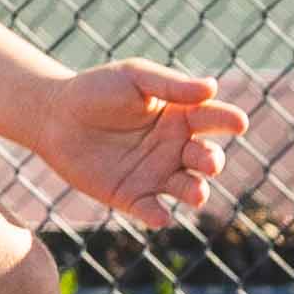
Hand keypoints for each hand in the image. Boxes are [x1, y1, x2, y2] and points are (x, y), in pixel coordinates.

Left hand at [25, 60, 245, 230]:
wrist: (54, 115)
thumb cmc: (97, 89)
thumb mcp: (134, 78)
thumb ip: (171, 86)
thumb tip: (212, 87)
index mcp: (180, 115)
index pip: (212, 118)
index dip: (228, 120)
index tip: (239, 122)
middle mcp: (174, 148)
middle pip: (205, 159)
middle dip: (211, 161)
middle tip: (208, 161)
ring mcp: (155, 174)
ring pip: (186, 188)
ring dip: (195, 192)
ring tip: (196, 193)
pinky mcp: (131, 196)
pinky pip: (150, 210)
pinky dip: (157, 215)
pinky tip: (159, 215)